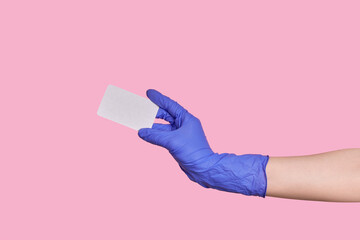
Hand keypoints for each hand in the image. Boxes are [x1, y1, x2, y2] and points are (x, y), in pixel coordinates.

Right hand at [138, 89, 268, 196]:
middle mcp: (184, 124)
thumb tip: (141, 132)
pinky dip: (155, 135)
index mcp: (187, 119)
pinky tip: (147, 135)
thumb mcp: (172, 141)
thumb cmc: (193, 152)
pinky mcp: (178, 143)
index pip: (170, 105)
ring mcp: (181, 134)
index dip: (159, 98)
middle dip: (154, 111)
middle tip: (142, 107)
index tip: (149, 92)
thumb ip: (155, 136)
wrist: (203, 168)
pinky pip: (164, 136)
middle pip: (166, 115)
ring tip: (140, 122)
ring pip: (164, 126)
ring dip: (153, 125)